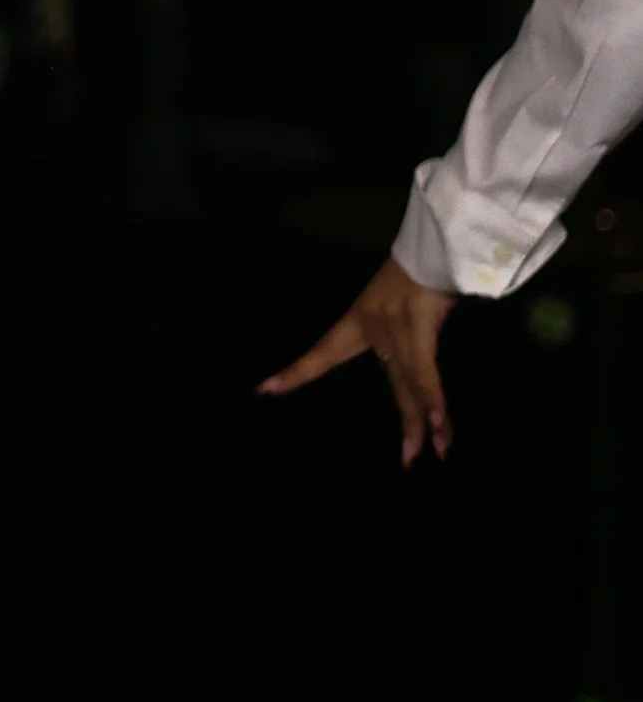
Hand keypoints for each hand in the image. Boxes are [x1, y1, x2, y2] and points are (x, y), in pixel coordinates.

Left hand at [260, 254, 454, 464]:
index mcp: (360, 319)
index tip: (263, 390)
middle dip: (405, 423)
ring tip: (433, 452)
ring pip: (411, 384)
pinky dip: (432, 399)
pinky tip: (437, 423)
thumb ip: (405, 330)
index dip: (298, 372)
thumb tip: (416, 360)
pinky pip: (425, 371)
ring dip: (425, 421)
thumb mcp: (402, 300)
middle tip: (407, 461)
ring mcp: (394, 326)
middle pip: (391, 383)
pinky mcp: (418, 325)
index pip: (323, 352)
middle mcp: (373, 326)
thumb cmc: (423, 268)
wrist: (439, 240)